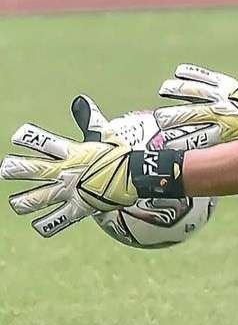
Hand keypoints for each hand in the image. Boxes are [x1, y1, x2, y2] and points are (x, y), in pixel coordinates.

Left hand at [1, 97, 136, 236]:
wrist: (137, 175)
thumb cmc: (120, 153)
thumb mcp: (105, 133)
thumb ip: (88, 119)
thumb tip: (79, 100)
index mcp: (72, 153)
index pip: (44, 143)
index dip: (28, 138)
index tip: (17, 137)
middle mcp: (66, 172)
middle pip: (32, 170)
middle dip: (15, 170)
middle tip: (6, 169)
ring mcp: (70, 191)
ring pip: (36, 200)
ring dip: (23, 202)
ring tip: (16, 202)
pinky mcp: (77, 208)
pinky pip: (56, 220)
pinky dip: (46, 224)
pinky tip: (39, 224)